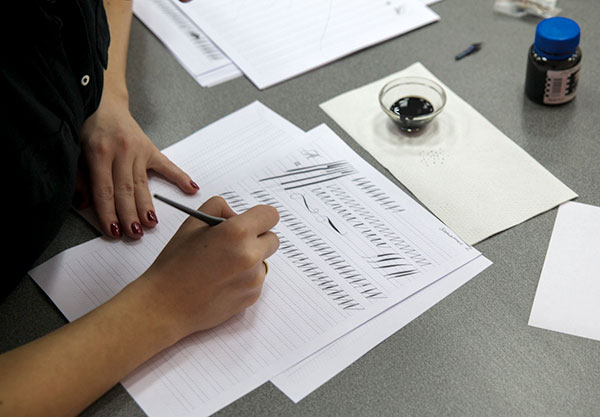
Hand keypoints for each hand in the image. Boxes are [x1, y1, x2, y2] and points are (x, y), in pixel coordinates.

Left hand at [79, 93, 198, 238]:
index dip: (108, 212)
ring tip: (151, 223)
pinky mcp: (150, 148)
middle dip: (130, 215)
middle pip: (126, 190)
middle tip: (135, 233)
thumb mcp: (75, 149)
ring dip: (148, 206)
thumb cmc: (87, 126)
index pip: (104, 190)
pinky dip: (180, 177)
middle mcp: (121, 151)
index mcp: (99, 152)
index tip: (113, 231)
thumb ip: (80, 178)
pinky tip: (191, 188)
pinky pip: (167, 165)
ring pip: (142, 184)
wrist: (102, 100)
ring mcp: (138, 150)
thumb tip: (84, 204)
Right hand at [135, 196, 279, 339]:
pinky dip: (244, 278)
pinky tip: (221, 281)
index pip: (270, 215)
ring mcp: (254, 279)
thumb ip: (218, 208)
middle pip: (272, 238)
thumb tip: (235, 214)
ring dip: (250, 259)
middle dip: (257, 237)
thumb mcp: (191, 223)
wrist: (165, 305)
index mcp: (237, 232)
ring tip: (221, 265)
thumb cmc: (175, 264)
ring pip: (263, 260)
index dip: (259, 216)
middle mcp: (251, 255)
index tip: (250, 221)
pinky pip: (256, 280)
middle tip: (233, 243)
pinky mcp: (252, 297)